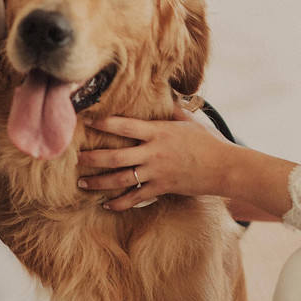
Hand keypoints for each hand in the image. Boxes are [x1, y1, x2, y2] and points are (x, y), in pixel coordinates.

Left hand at [77, 106, 236, 210]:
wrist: (224, 167)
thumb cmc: (209, 141)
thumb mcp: (190, 121)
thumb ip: (173, 110)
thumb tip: (164, 96)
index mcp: (158, 132)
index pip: (124, 126)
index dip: (103, 123)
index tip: (87, 121)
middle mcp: (153, 152)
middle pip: (115, 157)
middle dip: (93, 158)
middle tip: (76, 160)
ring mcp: (156, 173)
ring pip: (120, 180)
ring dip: (99, 183)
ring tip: (82, 183)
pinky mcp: (161, 189)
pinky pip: (136, 198)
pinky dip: (120, 203)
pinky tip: (107, 205)